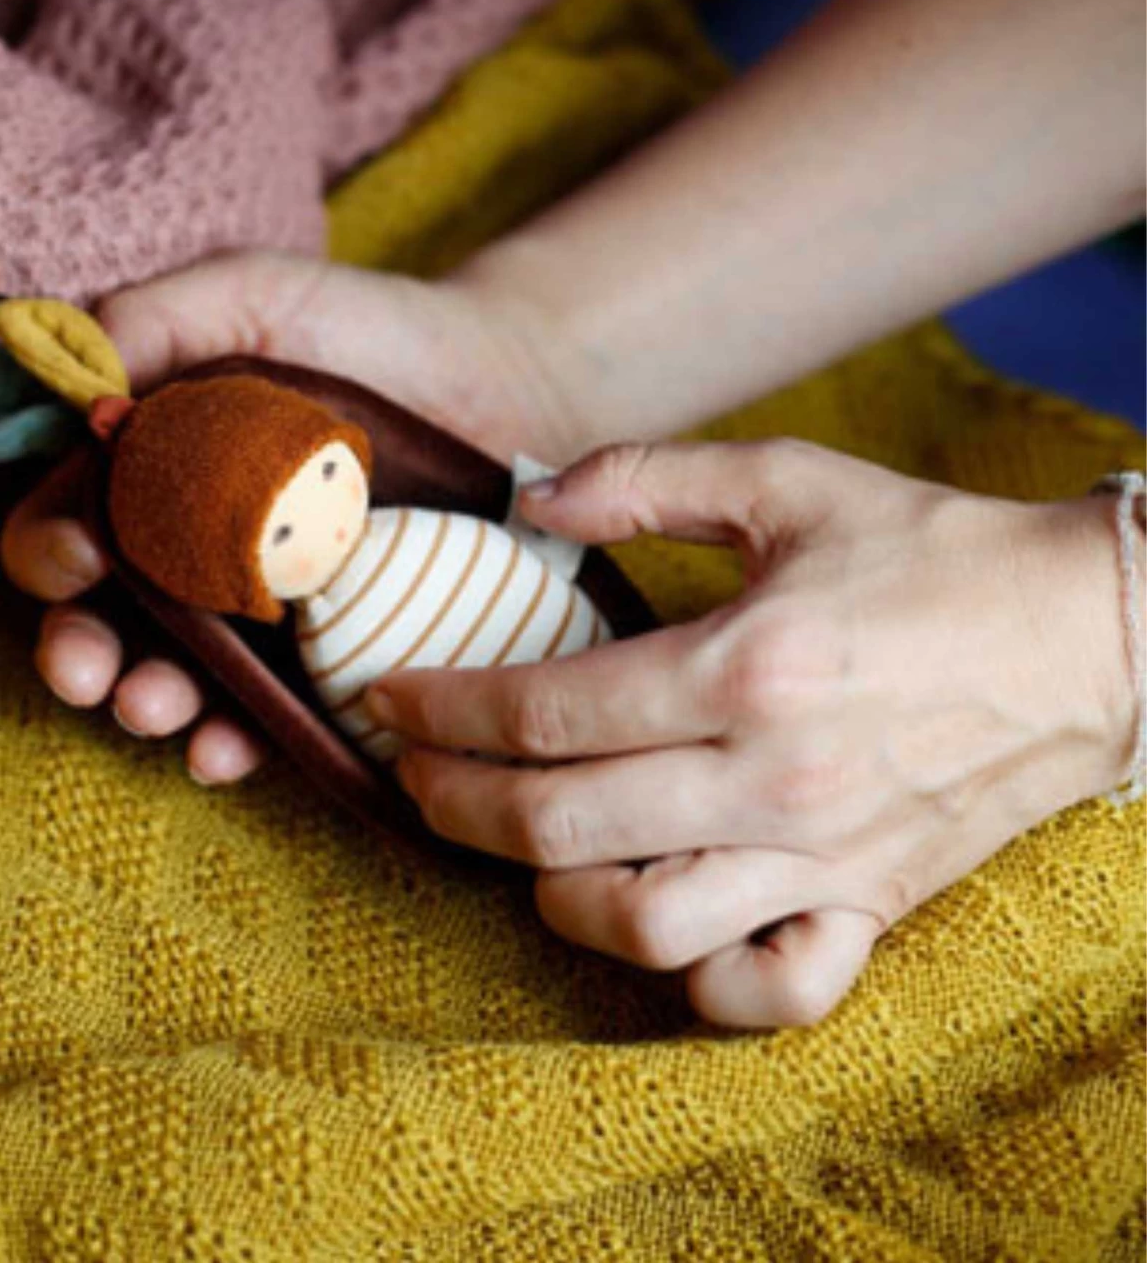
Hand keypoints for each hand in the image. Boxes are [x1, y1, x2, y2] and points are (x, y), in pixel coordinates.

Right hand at [0, 251, 573, 781]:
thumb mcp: (256, 296)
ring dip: (148, 704)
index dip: (50, 547)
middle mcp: (194, 554)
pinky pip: (274, 716)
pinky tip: (225, 748)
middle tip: (85, 671)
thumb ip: (160, 317)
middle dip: (79, 652)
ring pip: (179, 679)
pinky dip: (239, 739)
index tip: (78, 554)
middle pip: (103, 620)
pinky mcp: (334, 660)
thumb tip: (73, 383)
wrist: (509, 381)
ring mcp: (263, 617)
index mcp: (155, 473)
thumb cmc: (372, 332)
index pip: (68, 524)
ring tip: (152, 708)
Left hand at [367, 438, 1135, 1026]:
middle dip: (455, 805)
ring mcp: (823, 857)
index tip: (392, 698)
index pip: (544, 711)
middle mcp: (772, 778)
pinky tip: (662, 928)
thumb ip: (644, 478)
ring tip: (518, 843)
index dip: (444, 710)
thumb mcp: (785, 479)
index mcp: (743, 666)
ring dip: (550, 893)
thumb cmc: (930, 550)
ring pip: (644, 926)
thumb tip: (528, 497)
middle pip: (560, 827)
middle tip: (414, 775)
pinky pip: (771, 991)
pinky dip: (699, 981)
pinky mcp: (871, 904)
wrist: (1084, 636)